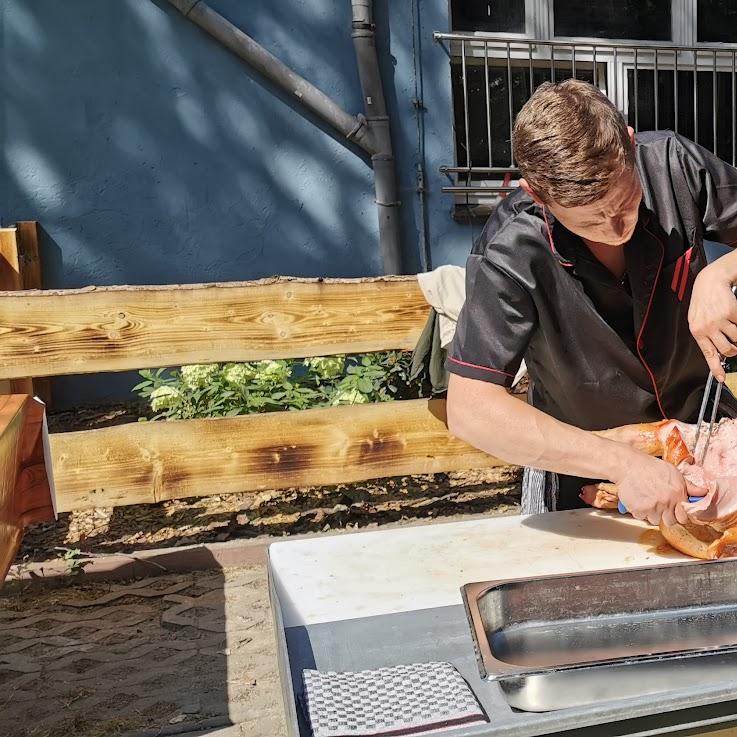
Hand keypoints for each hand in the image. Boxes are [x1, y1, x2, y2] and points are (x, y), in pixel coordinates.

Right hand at [613, 453, 691, 526]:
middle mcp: (667, 502)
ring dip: (651, 513)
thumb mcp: (673, 473)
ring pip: (654, 520)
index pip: (684, 517)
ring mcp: (652, 507)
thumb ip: (689, 486)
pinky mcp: (638, 510)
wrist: (628, 465)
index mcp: (678, 494)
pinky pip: (640, 517)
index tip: (674, 511)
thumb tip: (704, 492)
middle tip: (659, 505)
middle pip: (670, 522)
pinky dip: (638, 511)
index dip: (679, 514)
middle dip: (665, 516)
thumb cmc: (650, 467)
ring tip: (647, 500)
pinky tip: (638, 500)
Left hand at [689, 265, 736, 380]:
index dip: (716, 368)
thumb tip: (716, 353)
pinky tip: (733, 317)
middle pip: (727, 350)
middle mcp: (707, 327)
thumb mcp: (697, 321)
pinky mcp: (732, 312)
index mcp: (697, 331)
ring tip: (732, 326)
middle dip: (734, 350)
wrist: (709, 282)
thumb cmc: (703, 303)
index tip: (722, 379)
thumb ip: (705, 336)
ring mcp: (720, 320)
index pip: (708, 354)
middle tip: (734, 345)